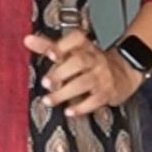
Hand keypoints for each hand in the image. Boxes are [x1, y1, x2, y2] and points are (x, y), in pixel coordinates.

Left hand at [23, 29, 143, 116]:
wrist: (123, 73)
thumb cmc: (90, 62)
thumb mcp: (72, 51)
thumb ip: (49, 46)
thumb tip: (27, 39)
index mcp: (84, 46)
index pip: (76, 39)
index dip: (63, 46)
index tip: (51, 53)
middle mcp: (94, 59)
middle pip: (80, 62)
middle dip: (61, 72)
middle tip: (45, 82)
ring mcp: (102, 76)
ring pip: (84, 82)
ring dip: (65, 93)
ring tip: (49, 101)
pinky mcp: (107, 93)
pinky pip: (95, 100)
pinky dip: (82, 107)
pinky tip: (69, 111)